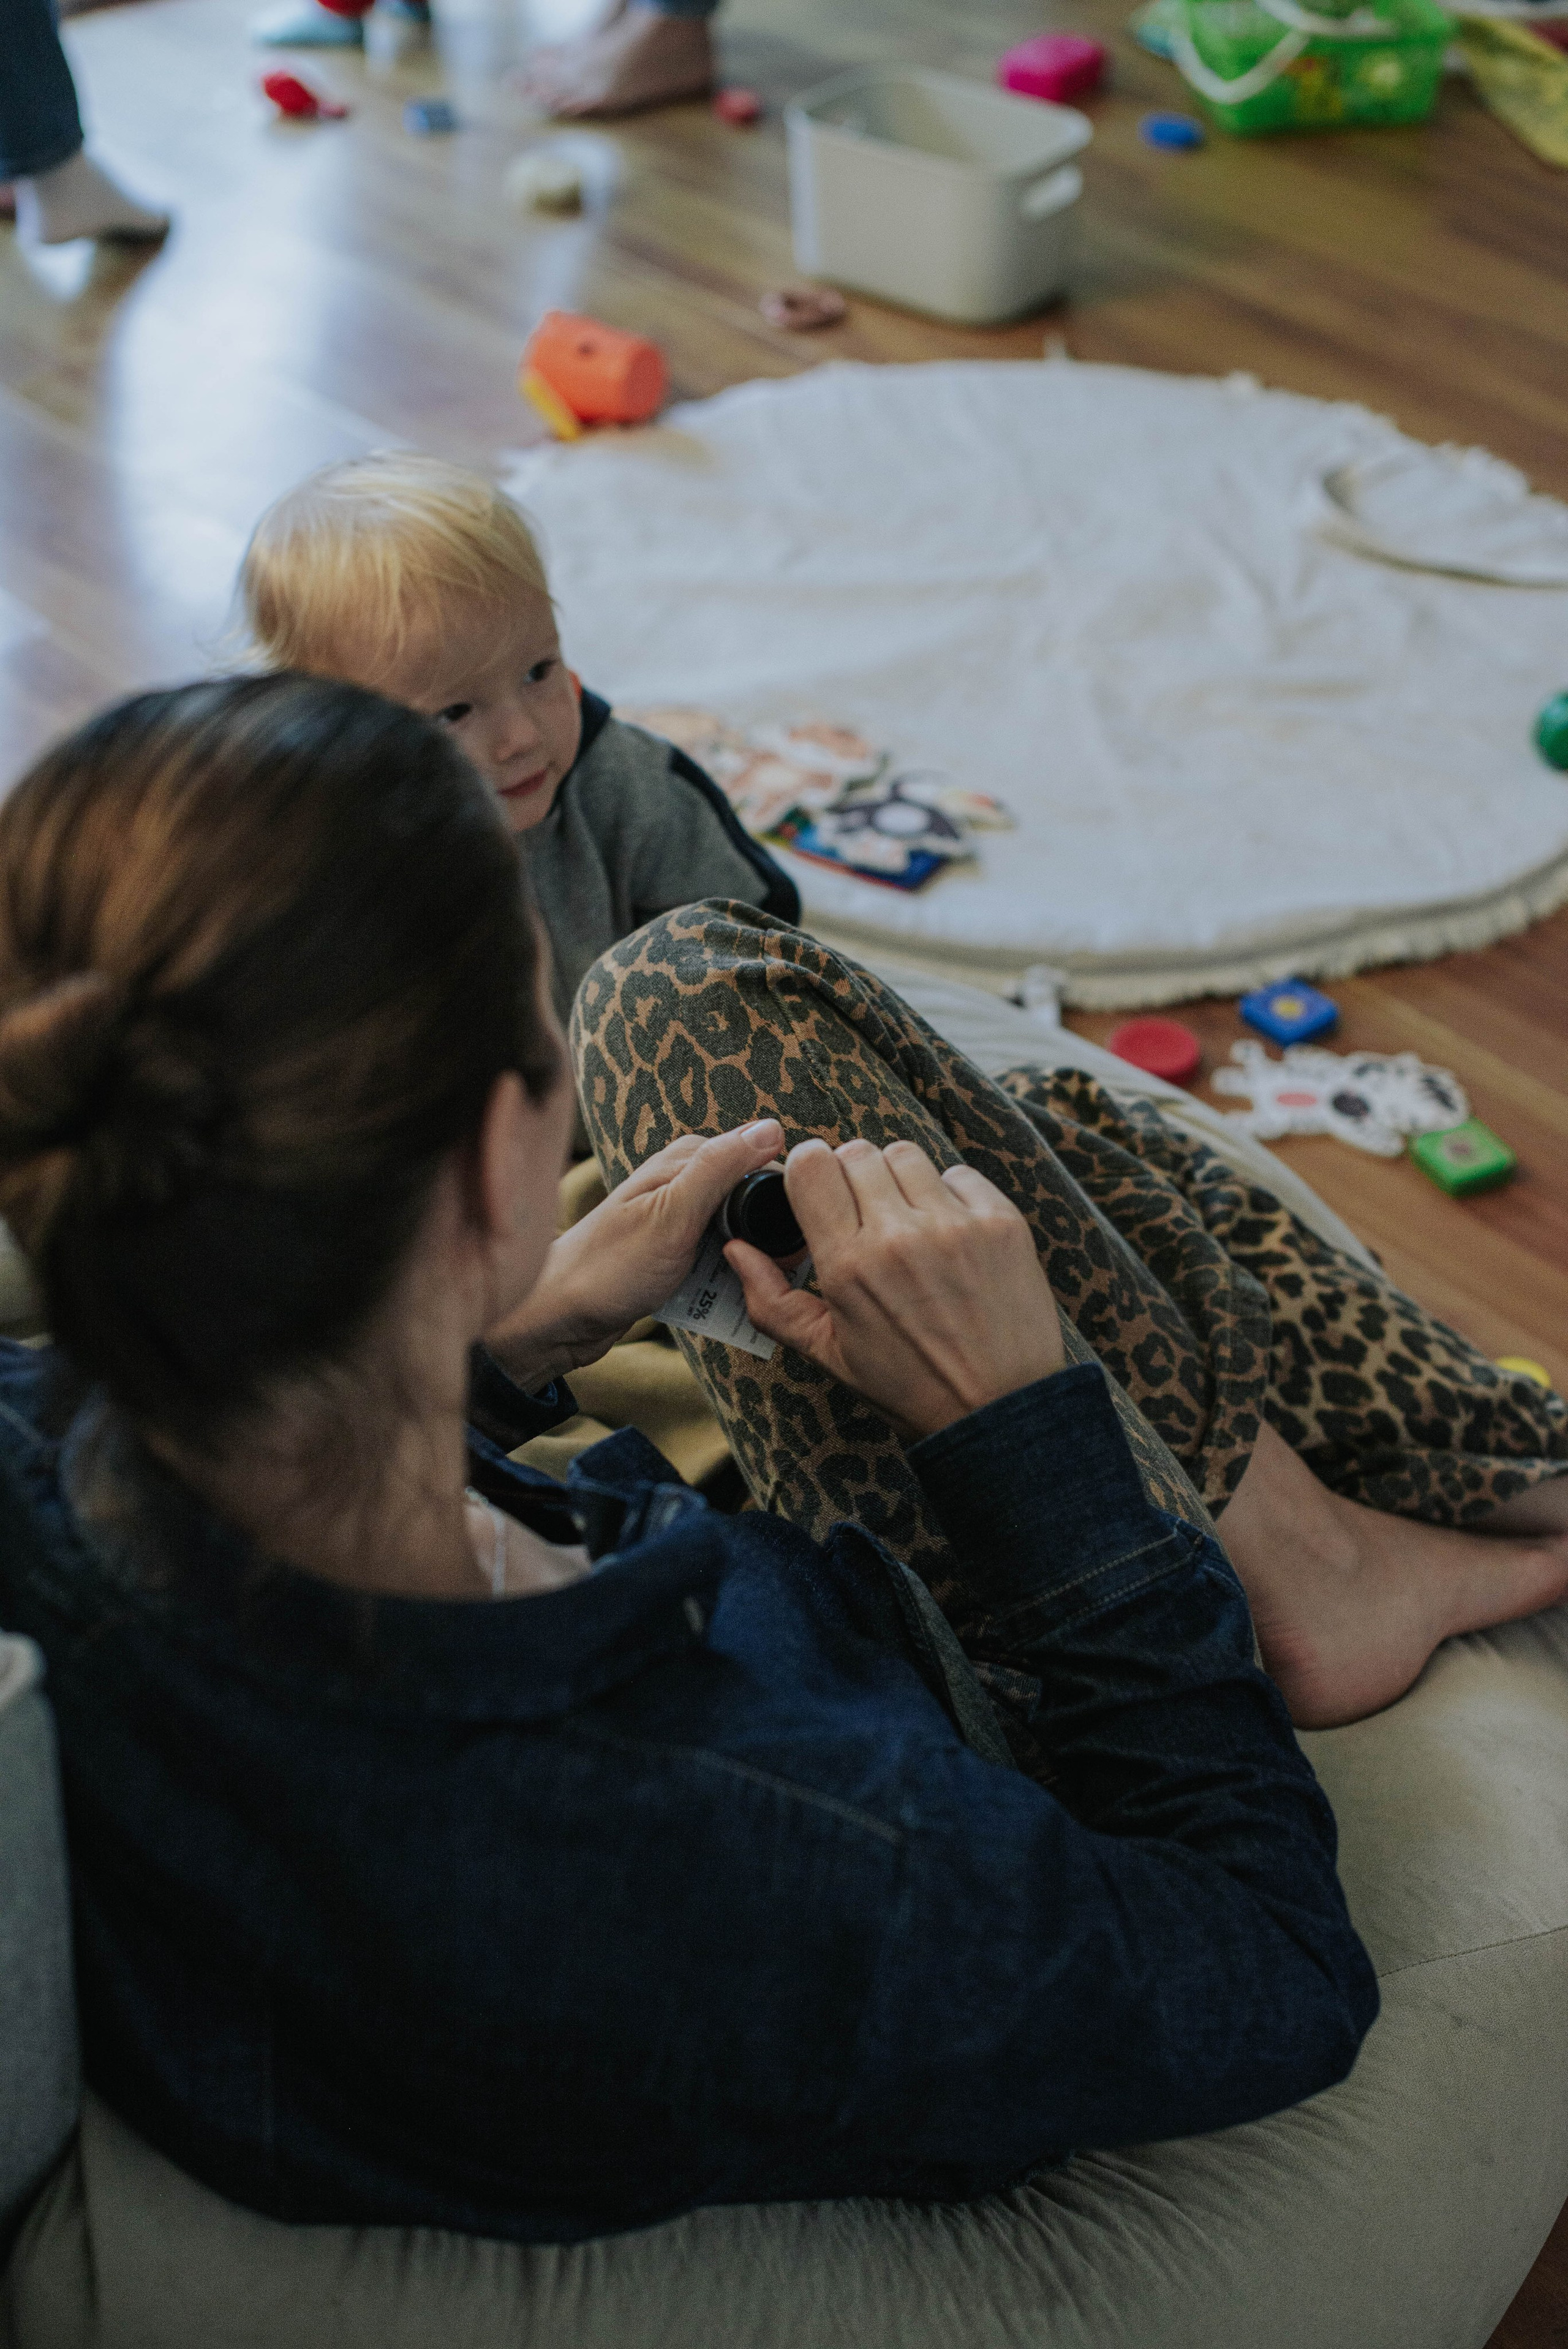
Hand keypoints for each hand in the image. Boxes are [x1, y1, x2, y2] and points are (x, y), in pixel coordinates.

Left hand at [485, 1119, 783, 1384]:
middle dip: (767, 1238)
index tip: (785, 1241)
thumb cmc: (608, 1268)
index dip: (779, 1201)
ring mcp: (680, 1218)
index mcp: (686, 1159)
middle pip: (755, 1204)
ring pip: (742, 1236)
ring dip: (750, 1264)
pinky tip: (730, 1300)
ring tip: (749, 1292)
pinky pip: (721, 1262)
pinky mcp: (677, 1251)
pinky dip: (729, 1279)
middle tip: (767, 1276)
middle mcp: (684, 1181)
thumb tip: (771, 1128)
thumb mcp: (672, 1215)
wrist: (559, 1320)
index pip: (761, 1163)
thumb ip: (719, 1170)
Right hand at [724, 1137, 1065, 1441]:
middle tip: (862, 1213)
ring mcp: (954, 1224)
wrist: (997, 1409)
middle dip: (851, 1176)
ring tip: (906, 1220)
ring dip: (898, 1179)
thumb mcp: (828, 1353)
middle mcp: (899, 1235)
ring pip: (906, 1154)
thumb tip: (736, 1249)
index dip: (808, 1170)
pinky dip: (950, 1193)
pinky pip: (960, 1173)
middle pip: (856, 1152)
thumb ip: (771, 1300)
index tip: (817, 1190)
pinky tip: (950, 1232)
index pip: (810, 1165)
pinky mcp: (1001, 1222)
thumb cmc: (909, 1385)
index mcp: (848, 1265)